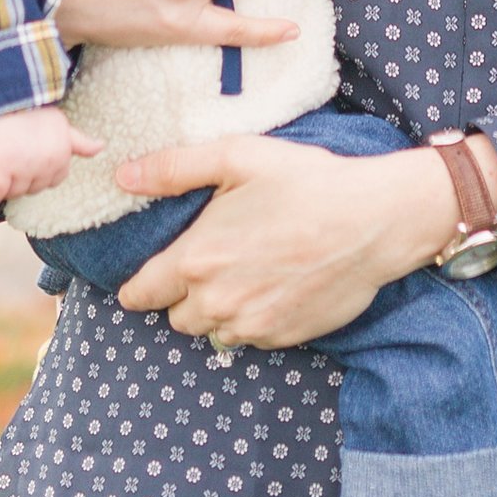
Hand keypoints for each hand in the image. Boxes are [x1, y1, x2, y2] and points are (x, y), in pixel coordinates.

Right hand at [0, 104, 99, 211]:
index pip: (53, 181)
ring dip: (6, 185)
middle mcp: (45, 166)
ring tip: (0, 162)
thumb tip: (101, 147)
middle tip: (14, 156)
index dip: (41, 172)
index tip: (31, 157)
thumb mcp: (61, 124)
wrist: (6, 96)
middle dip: (24, 177)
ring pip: (14, 192)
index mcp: (61, 157)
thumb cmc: (34, 109)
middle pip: (32, 188)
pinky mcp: (0, 169)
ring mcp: (22, 168)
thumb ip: (80, 142)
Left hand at [112, 133, 496, 346]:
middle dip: (183, 295)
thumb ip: (174, 168)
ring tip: (243, 274)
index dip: (137, 287)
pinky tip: (272, 286)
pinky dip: (251, 319)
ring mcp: (251, 325)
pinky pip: (248, 338)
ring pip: (211, 331)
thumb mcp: (238, 157)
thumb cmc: (306, 182)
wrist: (373, 221)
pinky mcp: (282, 338)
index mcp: (197, 259)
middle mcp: (217, 302)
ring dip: (216, 310)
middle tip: (209, 264)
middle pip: (175, 317)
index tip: (139, 284)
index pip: (141, 293)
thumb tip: (123, 175)